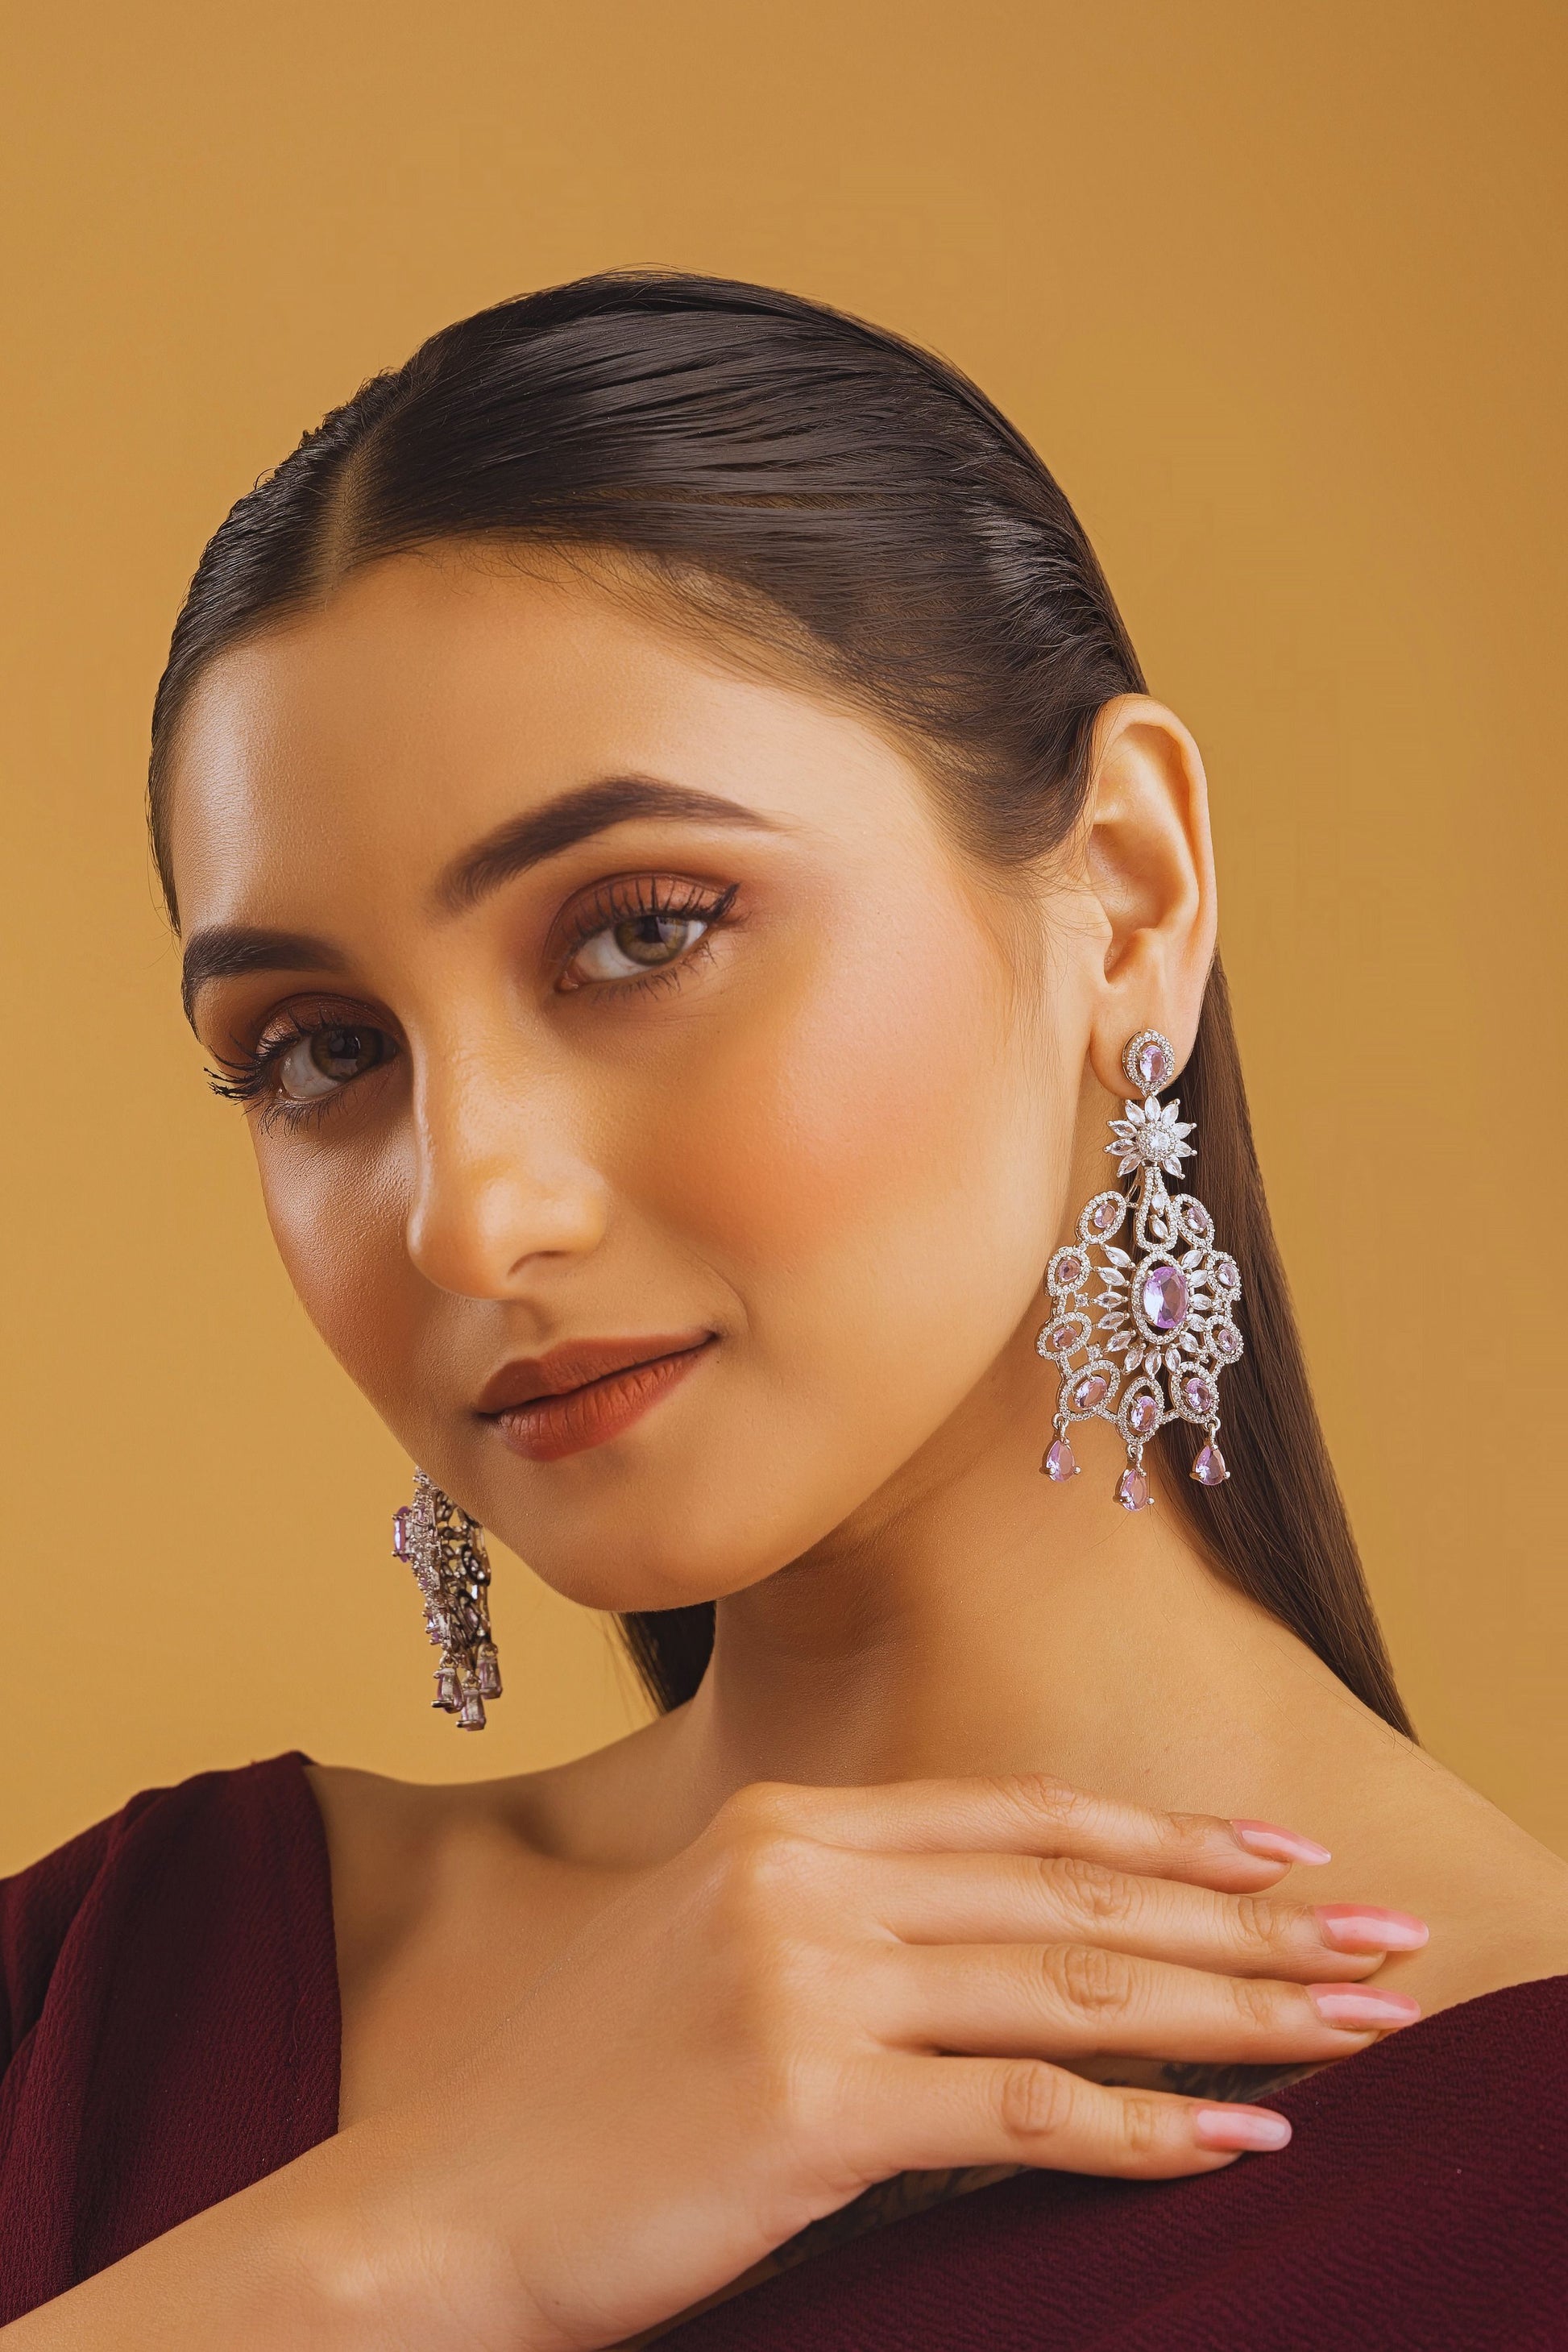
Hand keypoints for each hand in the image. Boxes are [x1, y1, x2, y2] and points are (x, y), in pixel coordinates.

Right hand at [330, 1774, 1420, 2350]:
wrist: (436, 2209)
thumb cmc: (575, 2098)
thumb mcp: (709, 1955)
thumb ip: (847, 1923)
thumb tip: (1011, 1943)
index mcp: (784, 1823)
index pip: (1017, 1820)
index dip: (1160, 1834)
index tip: (1278, 1855)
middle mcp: (801, 1875)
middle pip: (1071, 1894)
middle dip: (1242, 1921)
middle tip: (1373, 1937)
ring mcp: (803, 1980)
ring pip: (1070, 1989)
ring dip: (1235, 2015)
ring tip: (1353, 2030)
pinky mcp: (807, 2100)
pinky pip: (1018, 2113)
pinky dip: (1144, 2129)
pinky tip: (1242, 2139)